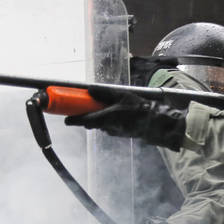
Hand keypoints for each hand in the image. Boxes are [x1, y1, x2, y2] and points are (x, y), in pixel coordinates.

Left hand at [65, 95, 185, 149]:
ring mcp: (114, 131)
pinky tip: (118, 112)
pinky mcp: (121, 133)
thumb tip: (89, 90)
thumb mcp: (123, 96)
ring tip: (106, 106)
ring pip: (101, 124)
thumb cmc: (140, 109)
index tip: (66, 117)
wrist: (157, 123)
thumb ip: (105, 93)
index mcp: (105, 118)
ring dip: (100, 117)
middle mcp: (107, 127)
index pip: (83, 120)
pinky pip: (110, 126)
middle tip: (85, 106)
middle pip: (91, 122)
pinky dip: (109, 119)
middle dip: (87, 115)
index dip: (73, 119)